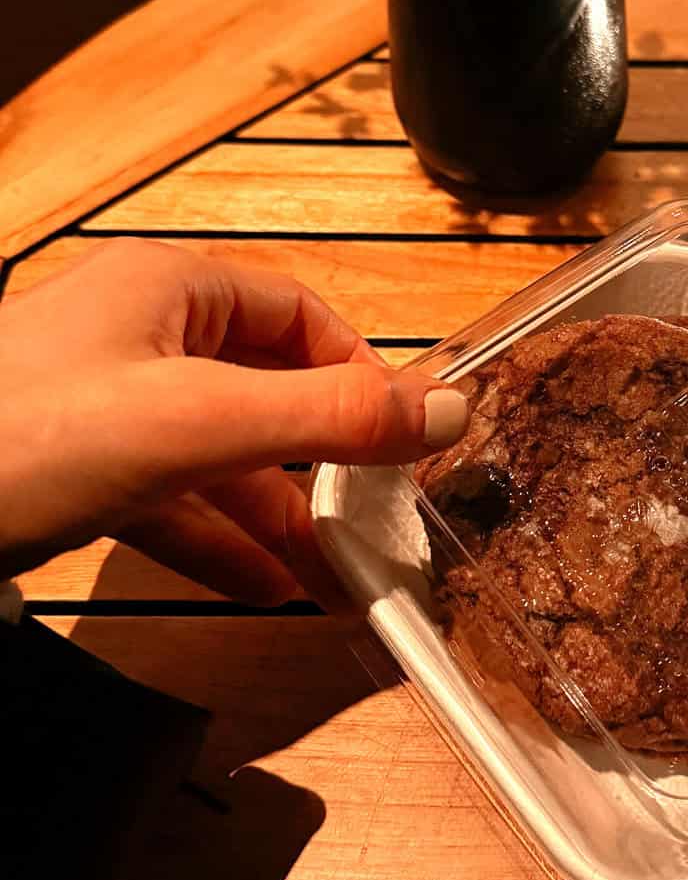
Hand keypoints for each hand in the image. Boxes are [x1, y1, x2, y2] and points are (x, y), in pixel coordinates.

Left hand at [0, 239, 467, 604]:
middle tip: (380, 524)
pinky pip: (172, 500)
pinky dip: (223, 541)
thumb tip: (453, 408)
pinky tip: (268, 590)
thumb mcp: (195, 422)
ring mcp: (106, 407)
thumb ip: (328, 419)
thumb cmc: (34, 434)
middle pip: (266, 390)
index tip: (404, 442)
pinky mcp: (76, 470)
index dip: (360, 374)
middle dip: (325, 464)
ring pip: (221, 456)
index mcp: (172, 289)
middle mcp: (143, 337)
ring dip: (281, 516)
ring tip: (341, 579)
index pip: (301, 314)